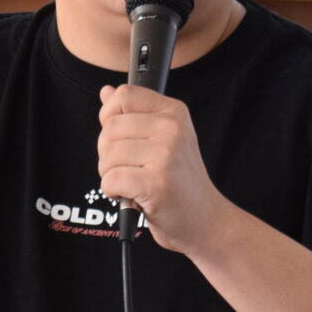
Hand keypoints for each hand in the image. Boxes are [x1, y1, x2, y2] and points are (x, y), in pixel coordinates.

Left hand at [96, 84, 229, 255]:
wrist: (206, 220)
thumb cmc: (180, 182)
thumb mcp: (163, 140)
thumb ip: (134, 115)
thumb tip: (106, 91)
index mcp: (174, 112)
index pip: (124, 95)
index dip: (109, 115)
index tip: (117, 135)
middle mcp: (172, 129)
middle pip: (110, 127)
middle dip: (107, 152)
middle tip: (128, 168)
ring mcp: (166, 155)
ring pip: (107, 154)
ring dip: (110, 174)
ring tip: (132, 182)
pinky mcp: (157, 183)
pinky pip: (110, 179)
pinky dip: (112, 192)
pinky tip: (130, 195)